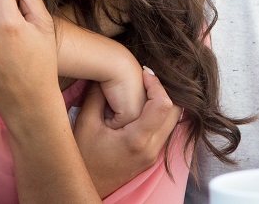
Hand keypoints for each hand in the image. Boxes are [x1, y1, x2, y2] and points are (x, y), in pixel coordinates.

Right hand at [74, 68, 182, 197]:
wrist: (87, 186)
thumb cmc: (83, 158)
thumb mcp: (85, 124)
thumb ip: (96, 97)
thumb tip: (105, 73)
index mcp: (137, 140)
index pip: (162, 105)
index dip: (156, 84)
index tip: (144, 72)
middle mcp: (151, 149)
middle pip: (175, 112)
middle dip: (164, 90)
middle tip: (147, 78)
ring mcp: (154, 155)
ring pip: (173, 121)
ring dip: (163, 101)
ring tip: (144, 89)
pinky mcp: (152, 157)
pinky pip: (165, 130)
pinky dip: (160, 114)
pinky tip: (142, 106)